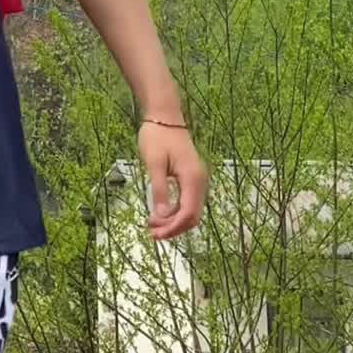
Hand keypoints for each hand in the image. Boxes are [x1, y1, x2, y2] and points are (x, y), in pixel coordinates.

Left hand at [138, 121, 207, 240]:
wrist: (165, 118)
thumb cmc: (157, 137)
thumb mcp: (154, 163)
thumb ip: (159, 189)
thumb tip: (161, 215)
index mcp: (193, 178)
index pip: (188, 214)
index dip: (173, 228)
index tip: (155, 235)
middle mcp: (200, 181)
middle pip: (193, 216)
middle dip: (173, 228)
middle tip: (151, 233)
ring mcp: (198, 180)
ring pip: (191, 211)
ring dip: (174, 222)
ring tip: (152, 224)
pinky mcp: (192, 179)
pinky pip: (188, 202)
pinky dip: (176, 212)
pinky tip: (160, 214)